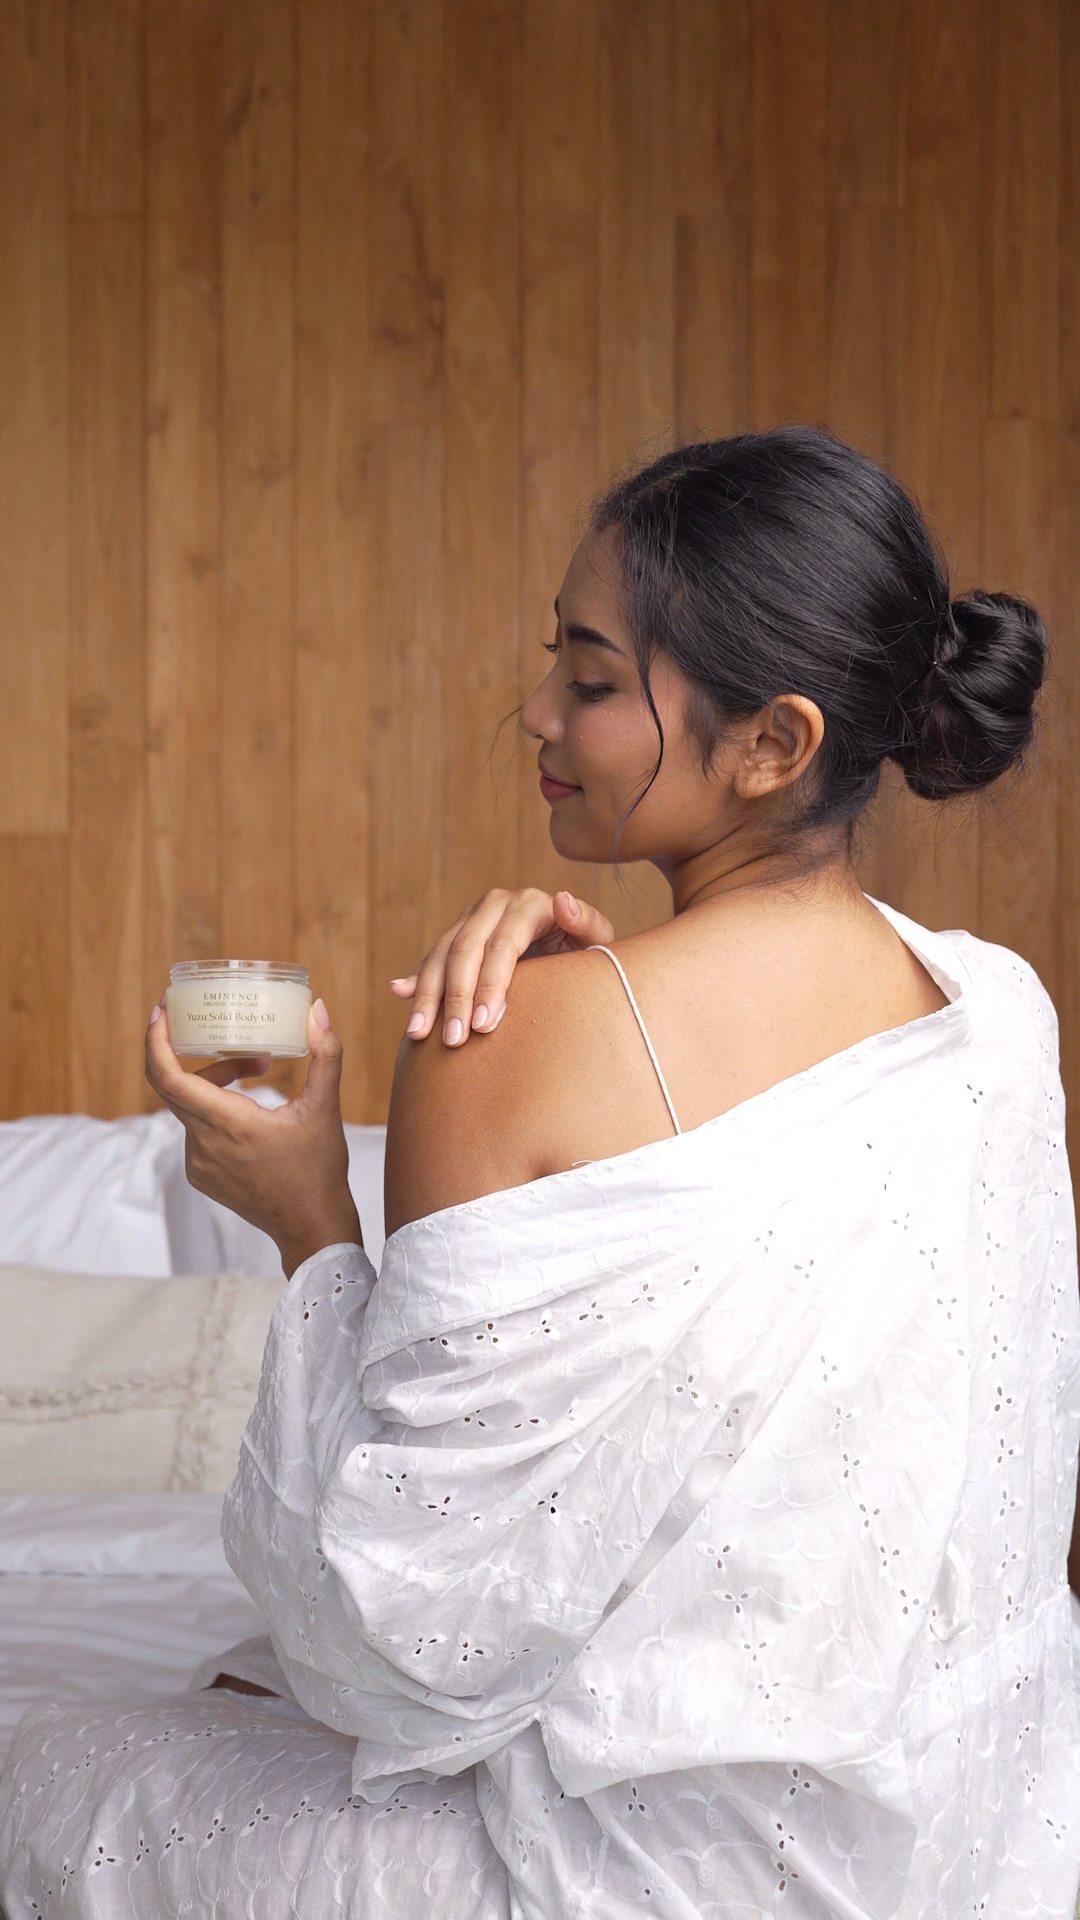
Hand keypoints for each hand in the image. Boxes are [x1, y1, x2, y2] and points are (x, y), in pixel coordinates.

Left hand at [145, 998, 360, 1277]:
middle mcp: (204, 1145)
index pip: (169, 1079)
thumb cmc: (320, 1169)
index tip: (161, 1012)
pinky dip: (214, 1108)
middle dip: (196, 1052)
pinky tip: (248, 1106)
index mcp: (230, 1125)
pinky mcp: (201, 1175)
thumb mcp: (326, 1107)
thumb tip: (317, 1009)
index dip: (156, 1042)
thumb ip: (325, 1054)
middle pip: (173, 1085)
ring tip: (257, 1069)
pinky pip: (195, 1129)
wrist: (312, 1227)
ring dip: (214, 1081)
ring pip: (188, 1106)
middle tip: (214, 1026)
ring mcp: (198, 1163)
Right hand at [390, 887, 614, 1044]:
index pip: (503, 945)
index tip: (484, 1025)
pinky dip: (416, 979)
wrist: (572, 953)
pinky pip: (431, 958)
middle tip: (453, 1040)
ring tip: (420, 1034)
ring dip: (428, 996)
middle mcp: (495, 905)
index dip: (491, 985)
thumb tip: (561, 899)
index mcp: (529, 903)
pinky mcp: (457, 935)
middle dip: (455, 997)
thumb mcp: (598, 941)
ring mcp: (472, 918)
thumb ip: (586, 922)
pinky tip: (399, 993)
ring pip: (441, 954)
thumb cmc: (589, 954)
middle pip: (466, 949)